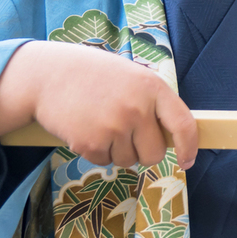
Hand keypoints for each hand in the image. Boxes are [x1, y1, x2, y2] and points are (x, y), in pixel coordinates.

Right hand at [0, 41, 197, 168]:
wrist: (47, 75)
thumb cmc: (94, 76)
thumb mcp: (132, 78)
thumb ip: (153, 103)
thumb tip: (172, 138)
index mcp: (152, 87)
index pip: (183, 124)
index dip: (189, 147)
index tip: (187, 160)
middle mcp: (137, 108)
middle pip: (154, 154)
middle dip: (142, 152)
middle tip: (124, 133)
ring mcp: (114, 126)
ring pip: (128, 161)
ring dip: (116, 150)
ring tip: (100, 122)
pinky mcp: (91, 143)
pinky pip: (104, 162)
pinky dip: (96, 152)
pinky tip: (85, 128)